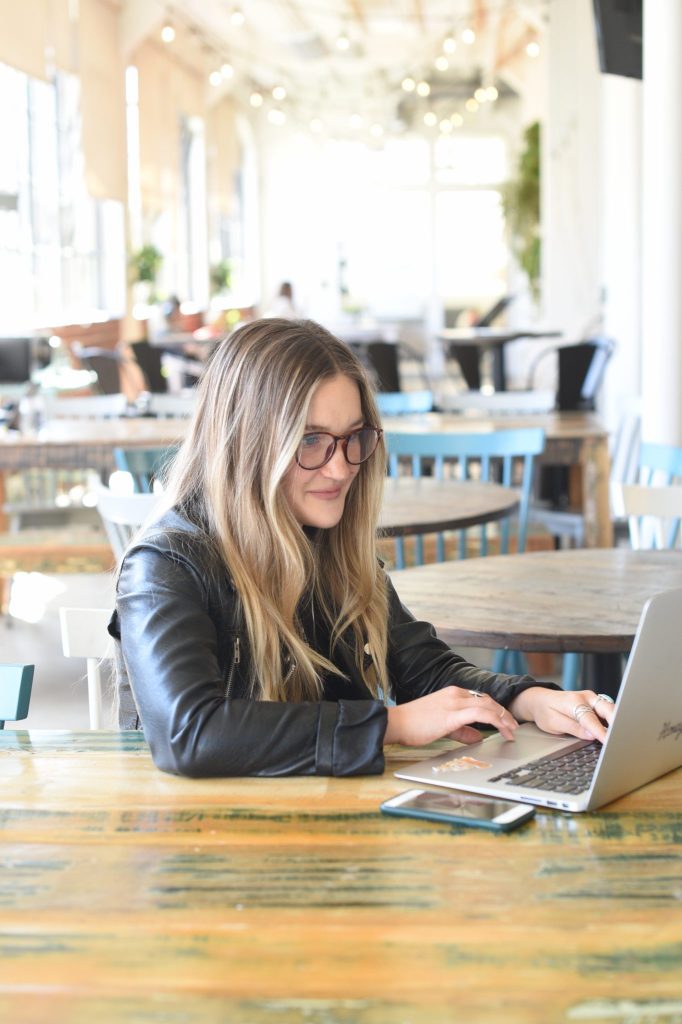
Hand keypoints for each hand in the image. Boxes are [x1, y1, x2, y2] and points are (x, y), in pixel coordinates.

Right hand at [384, 686, 518, 746]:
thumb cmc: (414, 724)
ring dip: (503, 718)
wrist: (396, 722)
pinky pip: (480, 714)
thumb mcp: (442, 726)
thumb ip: (461, 730)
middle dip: (504, 714)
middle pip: (488, 700)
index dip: (496, 710)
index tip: (506, 722)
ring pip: (487, 705)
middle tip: (514, 727)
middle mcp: (455, 694)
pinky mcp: (452, 714)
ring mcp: (454, 702)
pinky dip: (495, 720)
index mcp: (452, 694)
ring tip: (511, 731)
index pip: (480, 699)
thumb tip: (478, 736)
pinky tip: (501, 730)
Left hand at [508, 687, 615, 742]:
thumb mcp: (553, 723)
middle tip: (622, 740)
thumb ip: (573, 728)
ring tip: (622, 738)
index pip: (591, 719)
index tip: (609, 742)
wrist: (540, 700)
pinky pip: (608, 712)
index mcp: (574, 702)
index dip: (601, 732)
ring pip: (611, 710)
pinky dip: (613, 722)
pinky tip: (615, 733)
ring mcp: (592, 699)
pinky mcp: (595, 704)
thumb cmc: (545, 711)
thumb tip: (592, 735)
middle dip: (617, 724)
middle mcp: (586, 697)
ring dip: (617, 723)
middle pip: (608, 710)